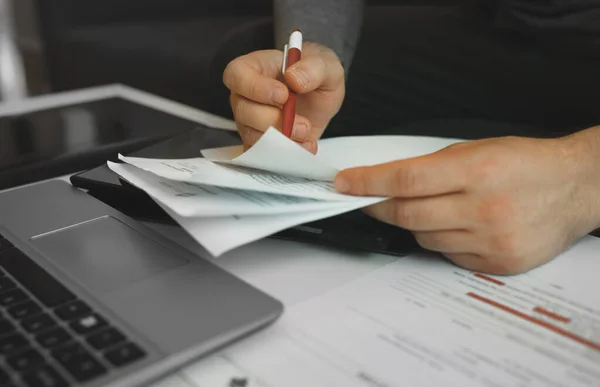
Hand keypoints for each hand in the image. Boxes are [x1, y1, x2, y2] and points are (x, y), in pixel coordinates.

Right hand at [223, 42, 344, 152]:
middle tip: (302, 124)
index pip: (237, 75)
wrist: (321, 97)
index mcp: (255, 68)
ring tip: (306, 135)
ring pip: (252, 135)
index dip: (255, 87)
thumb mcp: (326, 64)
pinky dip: (284, 154)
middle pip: (244, 111)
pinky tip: (304, 147)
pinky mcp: (260, 142)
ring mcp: (250, 122)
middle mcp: (246, 95)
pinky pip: (262, 154)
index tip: (283, 95)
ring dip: (281, 140)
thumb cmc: (316, 74)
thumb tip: (294, 78)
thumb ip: (314, 67)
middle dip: (274, 121)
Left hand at [334, 135, 599, 274]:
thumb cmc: (526, 163)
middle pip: (407, 215)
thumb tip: (389, 180)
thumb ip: (434, 166)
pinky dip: (439, 240)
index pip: (406, 179)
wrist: (575, 189)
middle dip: (376, 207)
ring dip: (413, 223)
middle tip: (364, 199)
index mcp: (477, 170)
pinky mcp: (497, 263)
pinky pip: (447, 255)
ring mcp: (490, 240)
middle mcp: (483, 208)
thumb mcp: (480, 149)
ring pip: (423, 237)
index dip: (368, 183)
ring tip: (430, 207)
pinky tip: (456, 225)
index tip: (345, 183)